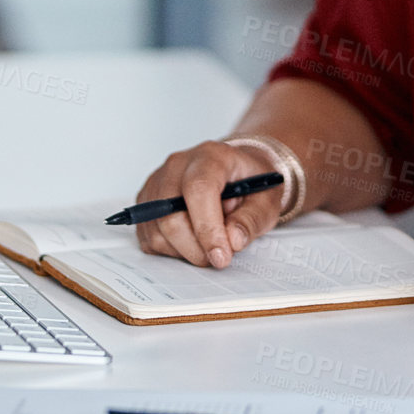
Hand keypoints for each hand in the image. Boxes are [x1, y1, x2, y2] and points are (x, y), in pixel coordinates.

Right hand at [132, 140, 287, 267]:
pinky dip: (172, 249)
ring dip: (186, 250)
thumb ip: (252, 219)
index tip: (221, 256)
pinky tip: (193, 238)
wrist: (236, 172)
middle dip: (197, 248)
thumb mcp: (267, 198)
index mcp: (211, 156)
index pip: (198, 190)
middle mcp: (177, 166)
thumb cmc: (250, 183)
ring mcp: (157, 183)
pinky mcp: (146, 203)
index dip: (207, 228)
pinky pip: (149, 237)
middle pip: (171, 215)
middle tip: (220, 258)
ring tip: (210, 240)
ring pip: (157, 231)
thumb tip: (233, 241)